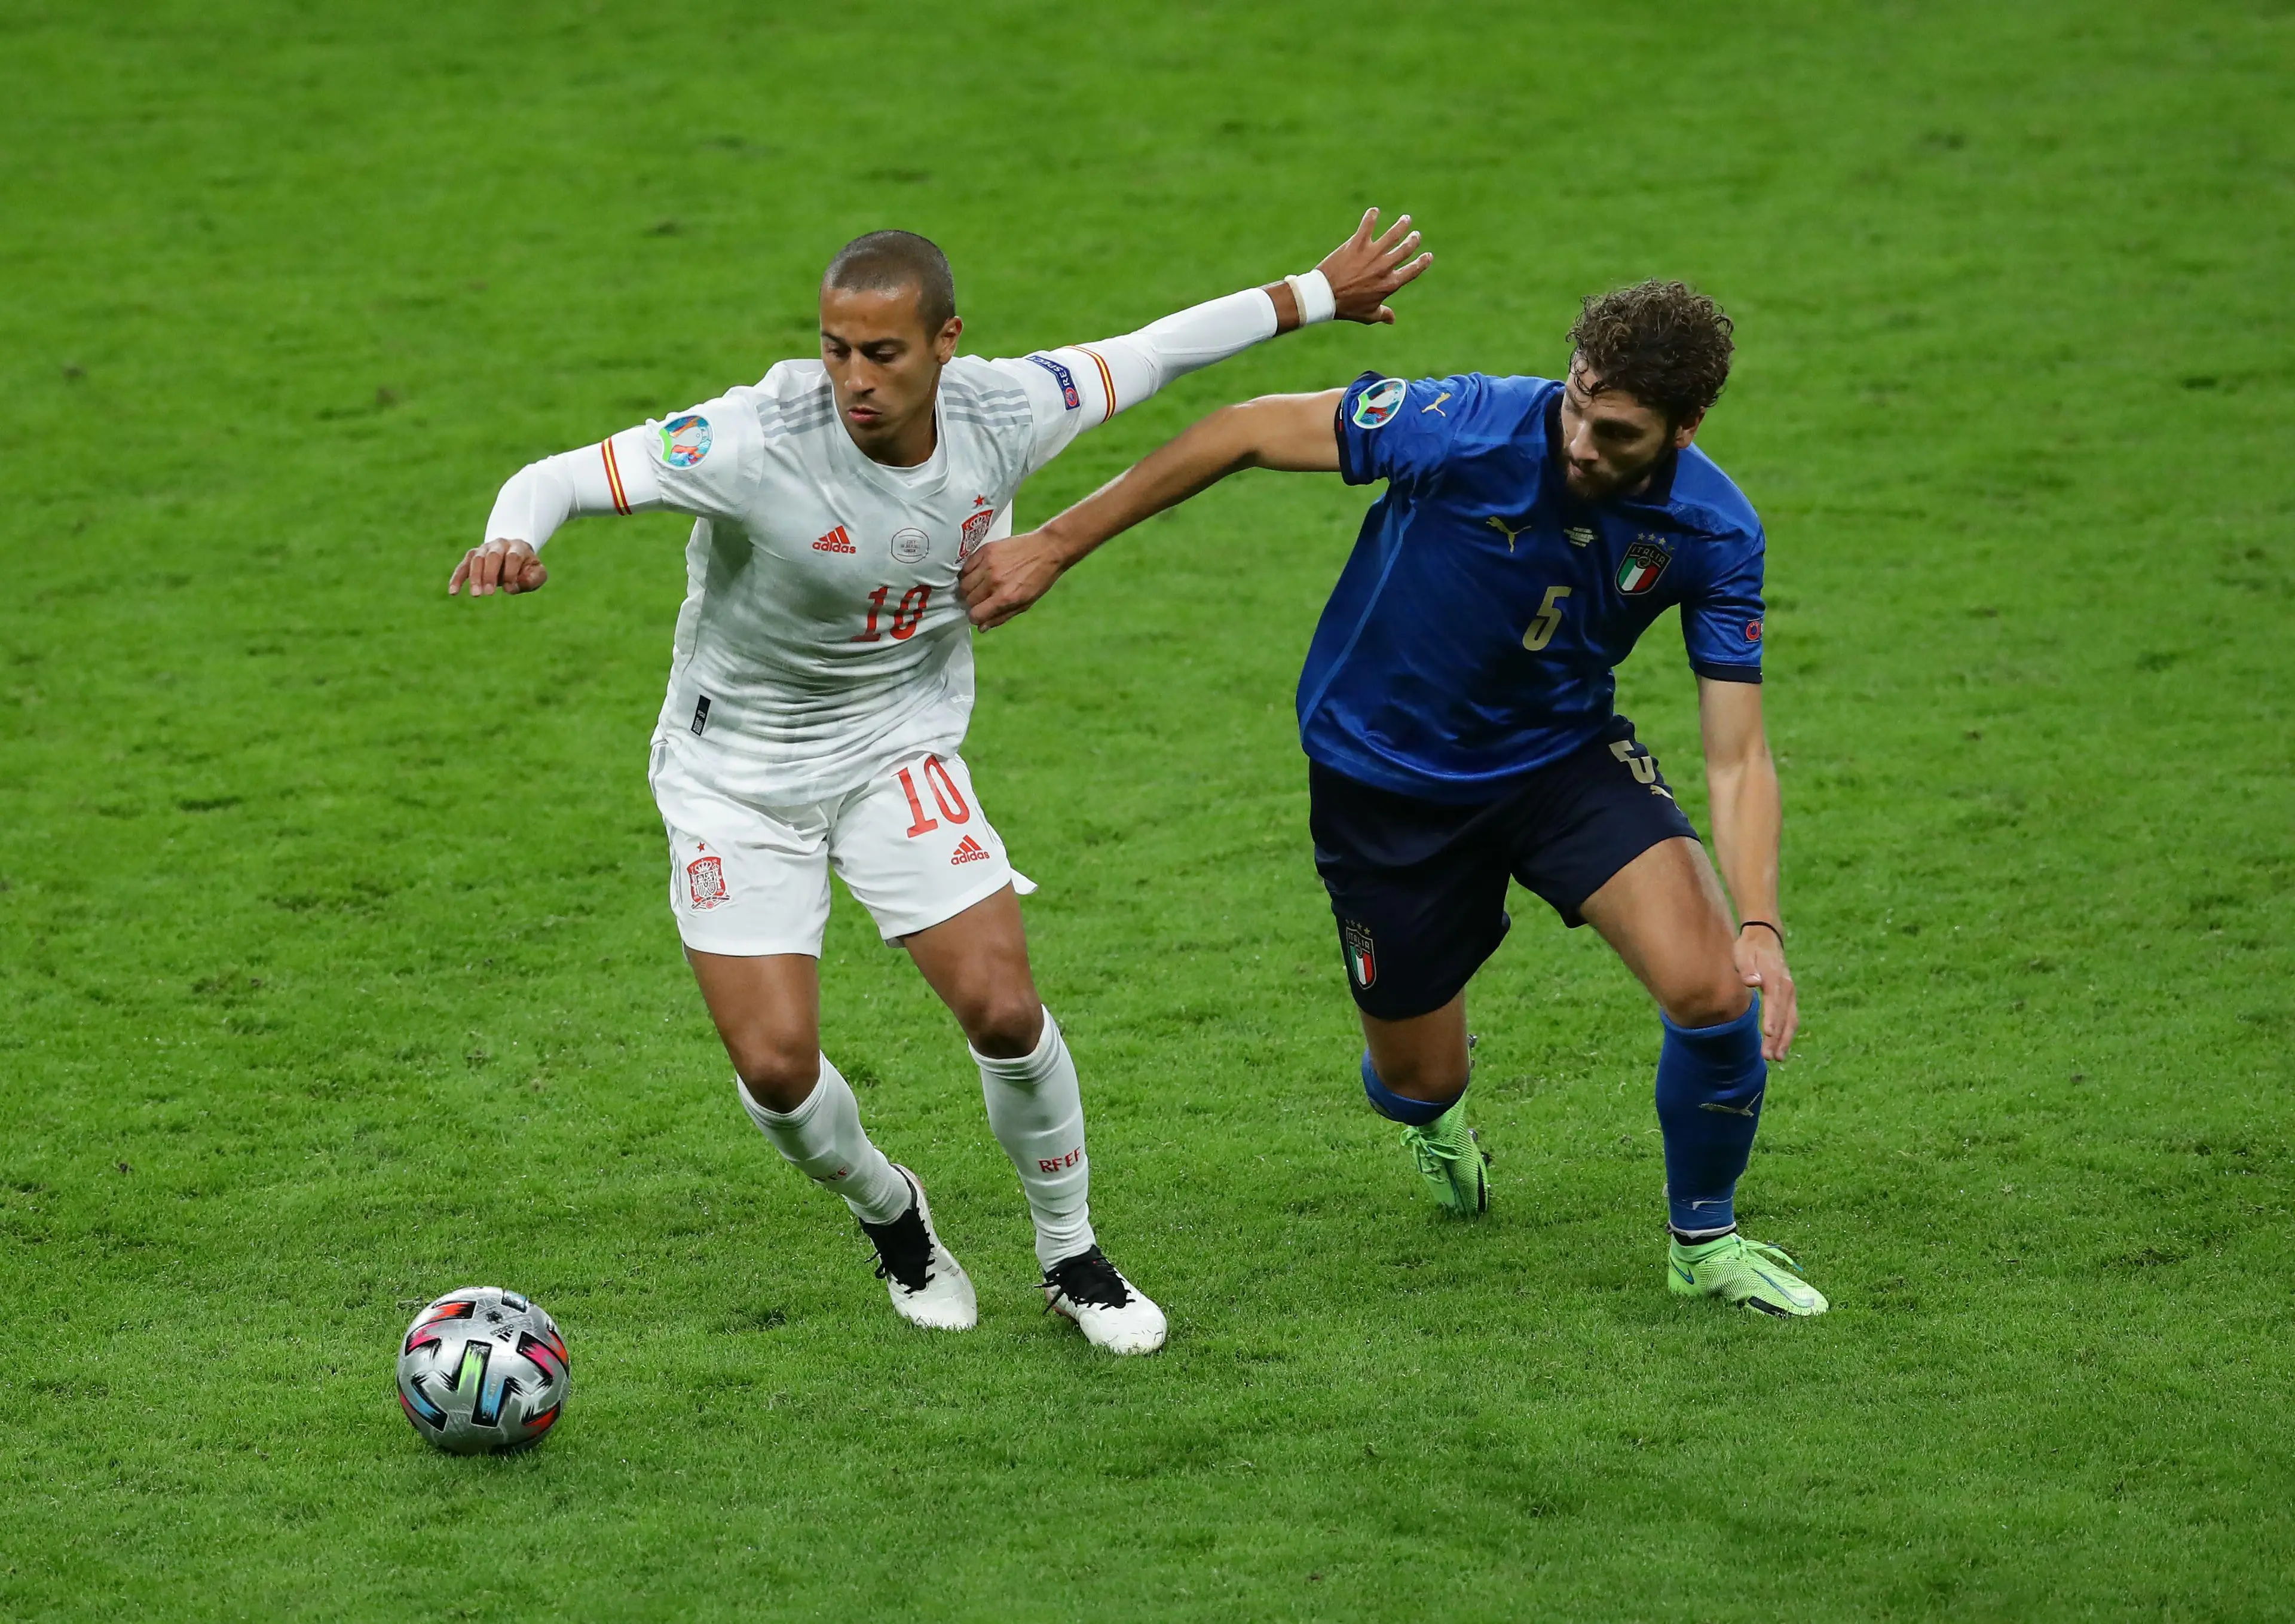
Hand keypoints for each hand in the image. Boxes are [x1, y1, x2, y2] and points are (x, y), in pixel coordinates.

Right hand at [449, 539, 548, 596]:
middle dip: (490, 574)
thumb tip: (512, 587)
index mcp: (517, 547)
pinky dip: (457, 578)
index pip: (512, 557)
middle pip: (492, 556)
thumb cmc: (527, 567)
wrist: (514, 552)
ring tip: (476, 594)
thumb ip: (532, 579)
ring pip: (476, 559)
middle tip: (489, 593)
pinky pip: (462, 567)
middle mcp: (499, 545)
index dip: (511, 572)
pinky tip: (453, 592)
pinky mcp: (472, 557)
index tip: (511, 587)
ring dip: (475, 577)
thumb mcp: (537, 573)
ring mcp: (483, 549)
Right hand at [960, 530, 1066, 628]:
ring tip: (978, 586)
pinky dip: (968, 573)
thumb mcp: (1025, 603)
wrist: (1047, 549)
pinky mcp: (986, 550)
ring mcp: (988, 564)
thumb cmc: (1039, 578)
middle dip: (972, 602)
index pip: (975, 614)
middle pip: (967, 599)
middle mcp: (994, 581)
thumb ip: (1001, 616)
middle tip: (980, 599)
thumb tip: (981, 627)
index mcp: (1005, 597)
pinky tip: (978, 574)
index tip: (979, 613)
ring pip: (963, 583)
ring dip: (968, 588)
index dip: (976, 616)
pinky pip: (966, 566)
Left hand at [1316, 207, 1433, 324]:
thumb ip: (1383, 314)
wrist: (1324, 296)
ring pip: (1393, 234)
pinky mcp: (1356, 244)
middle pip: (1406, 249)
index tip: (1428, 256)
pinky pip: (1367, 226)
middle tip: (1415, 234)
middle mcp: (1384, 267)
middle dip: (1413, 240)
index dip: (1423, 262)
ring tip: (1406, 219)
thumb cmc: (1346, 308)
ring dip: (1402, 225)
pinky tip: (1374, 210)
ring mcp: (1371, 254)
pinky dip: (1371, 216)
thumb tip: (1392, 319)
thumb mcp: (1367, 315)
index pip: (1413, 271)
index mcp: (1389, 284)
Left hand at [1733, 925, 1797, 1061]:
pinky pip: (1791, 1017)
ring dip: (1785, 1039)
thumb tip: (1752, 981)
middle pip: (1785, 1015)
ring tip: (1777, 1058)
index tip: (1769, 1033)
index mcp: (1775, 977)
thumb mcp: (1744, 953)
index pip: (1774, 1000)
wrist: (1765, 937)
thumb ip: (1747, 968)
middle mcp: (1787, 986)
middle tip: (1770, 1056)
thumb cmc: (1750, 947)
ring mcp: (1790, 992)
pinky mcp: (1789, 996)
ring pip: (1791, 1019)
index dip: (1772, 1017)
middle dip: (1778, 1037)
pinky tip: (1780, 1047)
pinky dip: (1787, 1033)